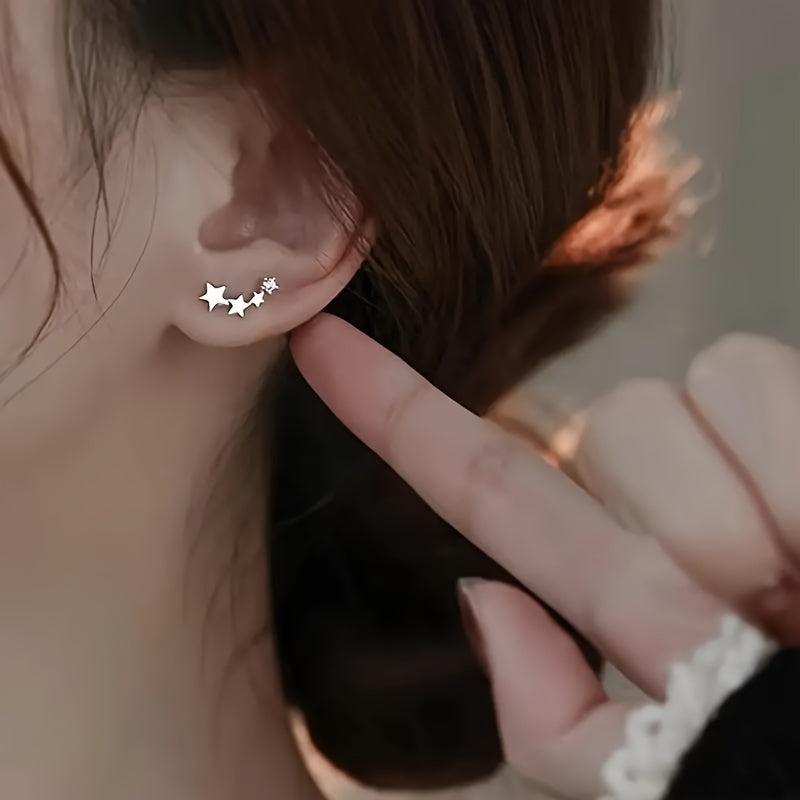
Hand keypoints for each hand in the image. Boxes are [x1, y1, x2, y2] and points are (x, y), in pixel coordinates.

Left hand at [289, 316, 797, 798]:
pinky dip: (791, 455)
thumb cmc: (789, 772)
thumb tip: (484, 603)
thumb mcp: (684, 786)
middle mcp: (683, 510)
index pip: (490, 483)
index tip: (314, 342)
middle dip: (687, 522)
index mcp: (634, 594)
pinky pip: (758, 377)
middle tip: (772, 609)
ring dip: (751, 502)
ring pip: (681, 387)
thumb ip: (570, 731)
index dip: (394, 411)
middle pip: (613, 424)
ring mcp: (756, 456)